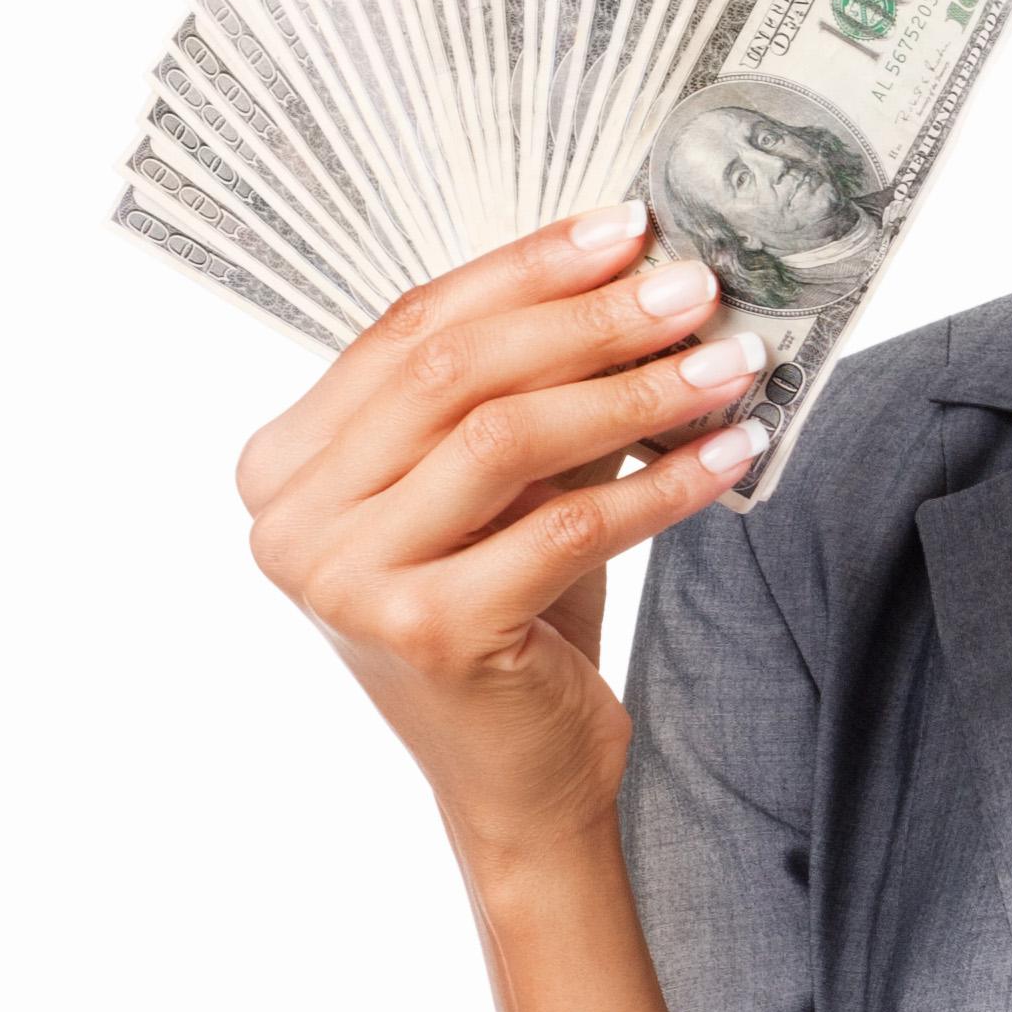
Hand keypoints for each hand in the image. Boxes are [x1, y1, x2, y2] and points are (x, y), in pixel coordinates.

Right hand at [237, 204, 761, 879]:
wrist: (522, 782)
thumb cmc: (513, 621)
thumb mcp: (508, 489)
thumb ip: (532, 387)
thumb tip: (633, 267)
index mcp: (283, 464)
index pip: (409, 330)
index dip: (523, 270)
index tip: (627, 229)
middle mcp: (289, 520)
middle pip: (451, 372)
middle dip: (586, 319)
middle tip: (693, 288)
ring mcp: (344, 581)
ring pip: (503, 437)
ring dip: (631, 390)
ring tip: (728, 364)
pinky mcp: (424, 633)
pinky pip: (563, 526)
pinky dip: (659, 485)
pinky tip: (728, 456)